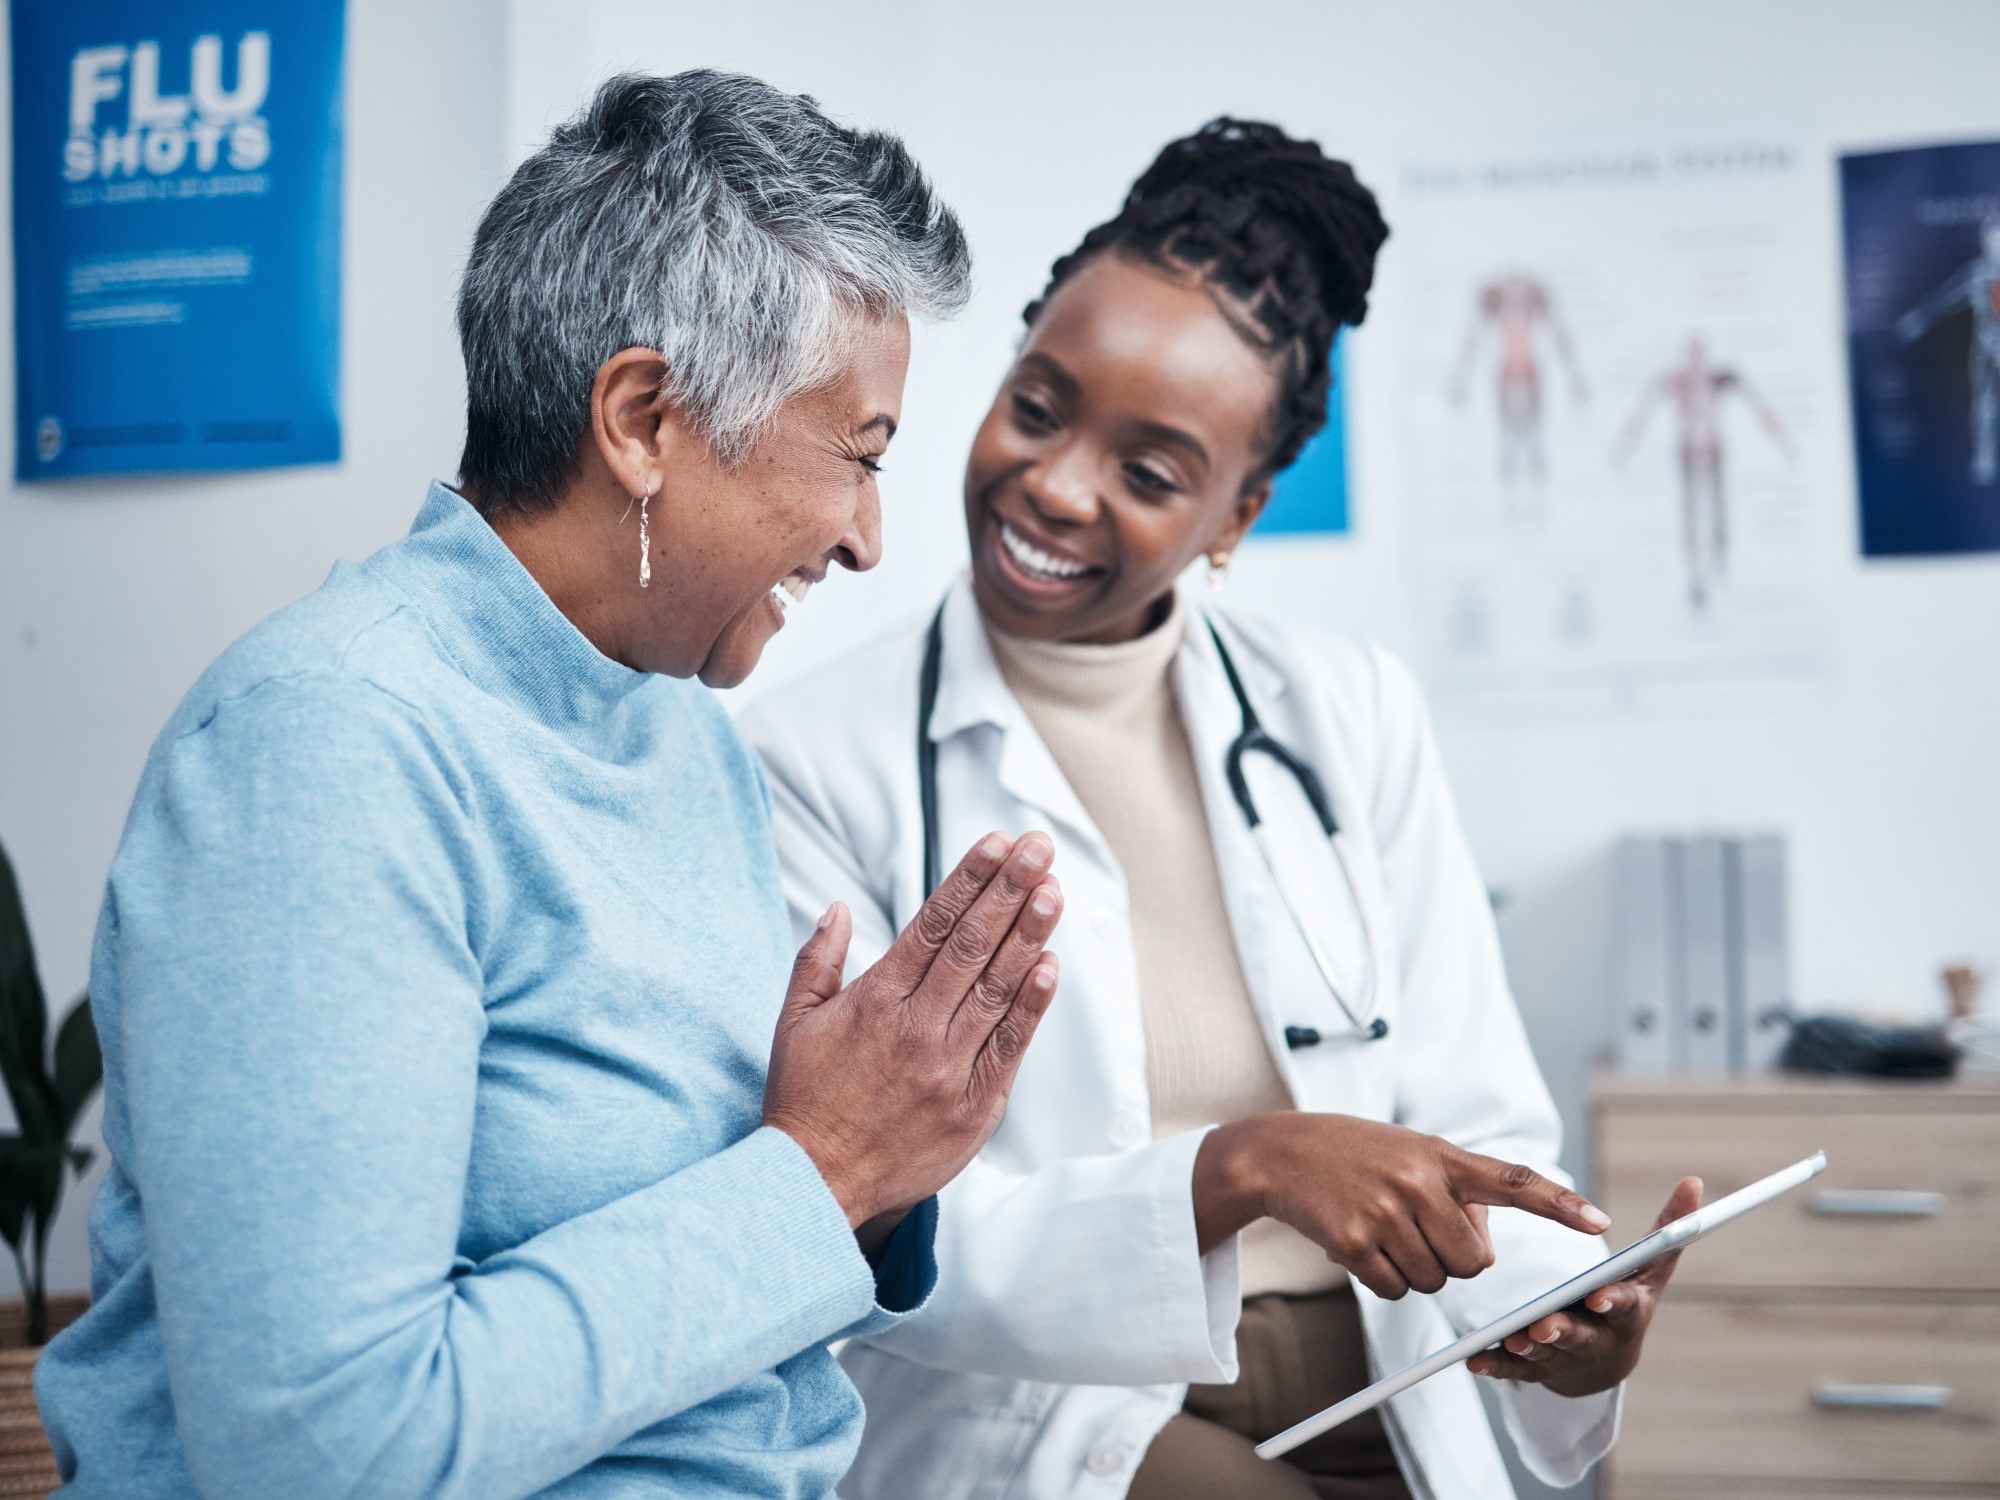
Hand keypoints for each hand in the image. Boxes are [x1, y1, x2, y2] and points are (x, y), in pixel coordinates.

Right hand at [763, 831, 1062, 1230]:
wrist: (817, 1186)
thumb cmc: (804, 1102)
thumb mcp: (793, 1023)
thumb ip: (817, 961)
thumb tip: (839, 908)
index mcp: (875, 1001)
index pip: (932, 925)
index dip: (969, 879)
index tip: (998, 843)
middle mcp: (915, 1028)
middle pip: (972, 946)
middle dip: (1009, 890)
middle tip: (1039, 848)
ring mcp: (947, 1068)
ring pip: (997, 989)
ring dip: (1029, 935)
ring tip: (1053, 891)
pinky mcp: (973, 1107)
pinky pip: (1009, 1047)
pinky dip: (1031, 1006)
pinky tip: (1050, 966)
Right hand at [1193, 1113, 1612, 1300]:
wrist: (1277, 1152)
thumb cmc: (1352, 1154)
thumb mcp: (1410, 1153)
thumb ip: (1455, 1192)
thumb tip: (1482, 1251)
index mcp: (1441, 1156)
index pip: (1512, 1180)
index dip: (1559, 1204)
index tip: (1600, 1223)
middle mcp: (1418, 1182)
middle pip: (1473, 1262)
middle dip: (1452, 1261)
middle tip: (1415, 1232)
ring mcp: (1385, 1212)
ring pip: (1434, 1281)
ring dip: (1414, 1271)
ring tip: (1380, 1230)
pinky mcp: (1354, 1242)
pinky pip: (1395, 1290)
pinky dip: (1383, 1280)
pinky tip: (1359, 1246)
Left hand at [1467, 1176, 1701, 1395]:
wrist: (1608, 1360)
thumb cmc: (1629, 1299)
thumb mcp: (1651, 1269)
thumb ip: (1669, 1229)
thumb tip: (1694, 1181)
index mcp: (1628, 1313)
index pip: (1625, 1307)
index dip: (1613, 1302)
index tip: (1599, 1296)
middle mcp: (1599, 1339)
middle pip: (1582, 1336)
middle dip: (1564, 1331)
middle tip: (1544, 1325)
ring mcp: (1567, 1357)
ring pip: (1547, 1354)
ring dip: (1530, 1348)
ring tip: (1514, 1337)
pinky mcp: (1538, 1369)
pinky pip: (1515, 1369)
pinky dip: (1497, 1365)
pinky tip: (1477, 1360)